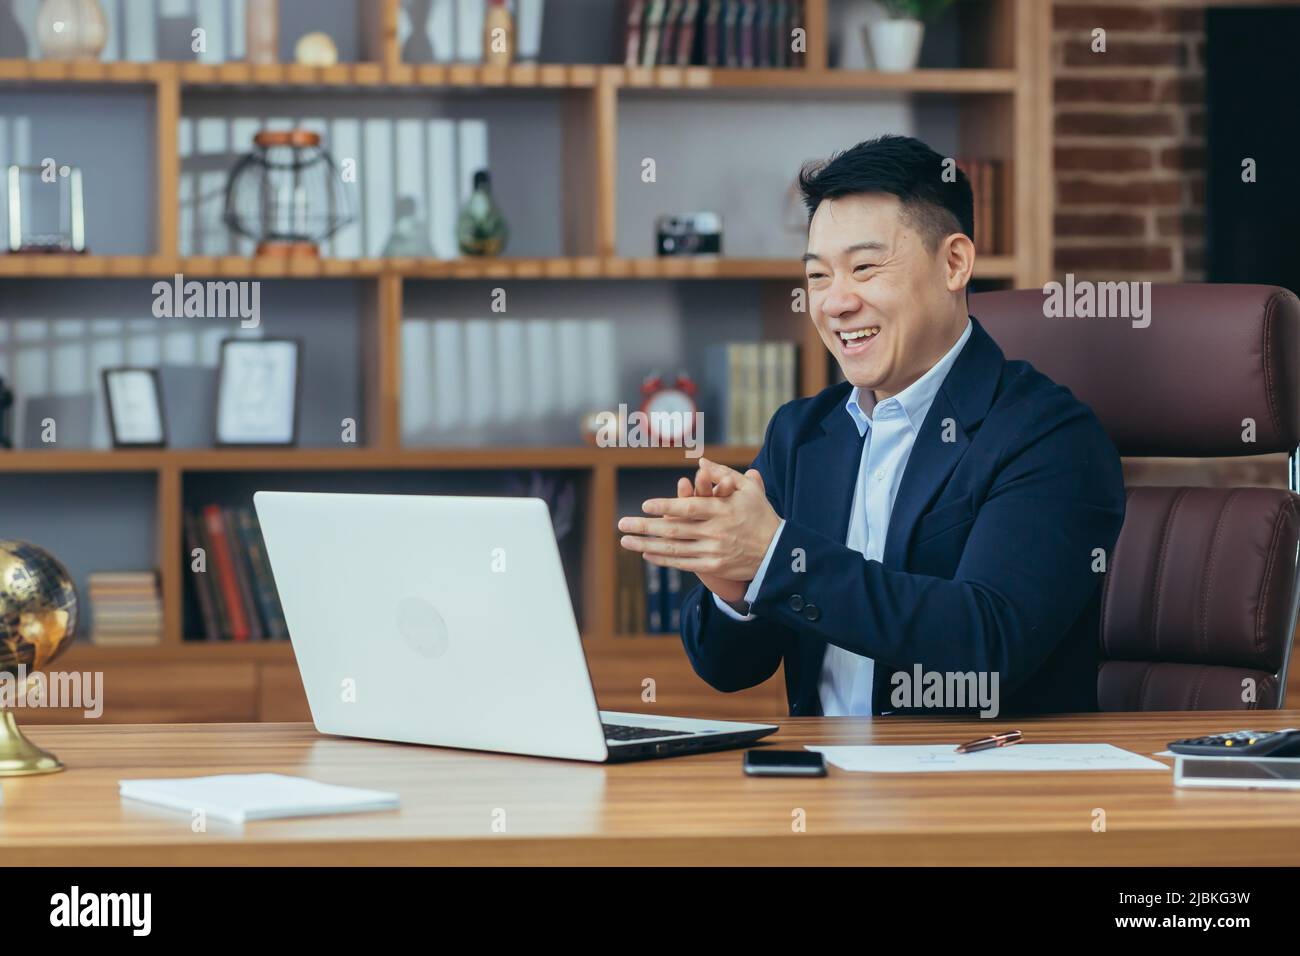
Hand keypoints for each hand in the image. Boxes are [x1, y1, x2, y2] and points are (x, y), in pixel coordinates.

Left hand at [617, 459, 781, 597]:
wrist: (776, 552)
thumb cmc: (761, 515)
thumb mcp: (748, 490)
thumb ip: (724, 474)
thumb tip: (701, 462)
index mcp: (722, 510)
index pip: (689, 507)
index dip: (666, 507)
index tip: (645, 504)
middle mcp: (715, 531)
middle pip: (674, 529)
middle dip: (645, 527)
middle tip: (621, 524)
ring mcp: (713, 551)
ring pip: (674, 548)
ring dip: (646, 544)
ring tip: (625, 540)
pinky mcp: (713, 566)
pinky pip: (683, 563)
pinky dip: (663, 559)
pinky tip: (646, 553)